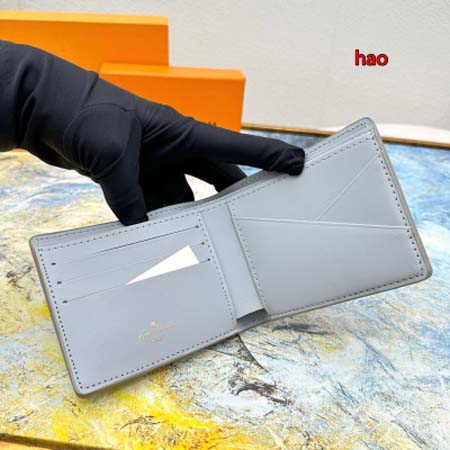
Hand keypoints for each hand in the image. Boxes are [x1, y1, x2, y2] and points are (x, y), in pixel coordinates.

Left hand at [64, 102, 305, 225]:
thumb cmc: (85, 110)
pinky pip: (149, 205)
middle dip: (229, 201)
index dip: (268, 156)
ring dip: (183, 220)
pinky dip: (150, 223)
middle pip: (213, 180)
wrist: (45, 107)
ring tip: (195, 245)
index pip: (233, 147)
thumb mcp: (113, 154)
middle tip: (249, 223)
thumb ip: (130, 196)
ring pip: (179, 199)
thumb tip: (139, 231)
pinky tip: (152, 241)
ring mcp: (151, 164)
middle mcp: (171, 149)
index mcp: (180, 132)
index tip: (297, 164)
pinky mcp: (130, 177)